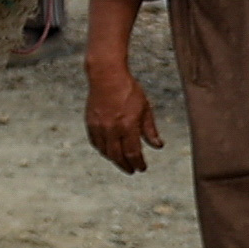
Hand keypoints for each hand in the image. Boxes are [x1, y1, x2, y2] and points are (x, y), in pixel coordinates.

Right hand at [83, 53, 157, 174]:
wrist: (106, 76)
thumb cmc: (128, 90)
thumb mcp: (145, 109)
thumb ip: (150, 130)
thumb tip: (158, 146)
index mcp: (128, 125)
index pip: (133, 152)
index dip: (138, 163)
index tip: (142, 168)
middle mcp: (112, 129)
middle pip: (118, 156)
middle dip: (126, 165)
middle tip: (132, 170)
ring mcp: (99, 126)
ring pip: (105, 151)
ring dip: (114, 159)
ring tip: (121, 162)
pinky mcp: (90, 123)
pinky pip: (95, 142)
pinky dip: (102, 150)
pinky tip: (108, 151)